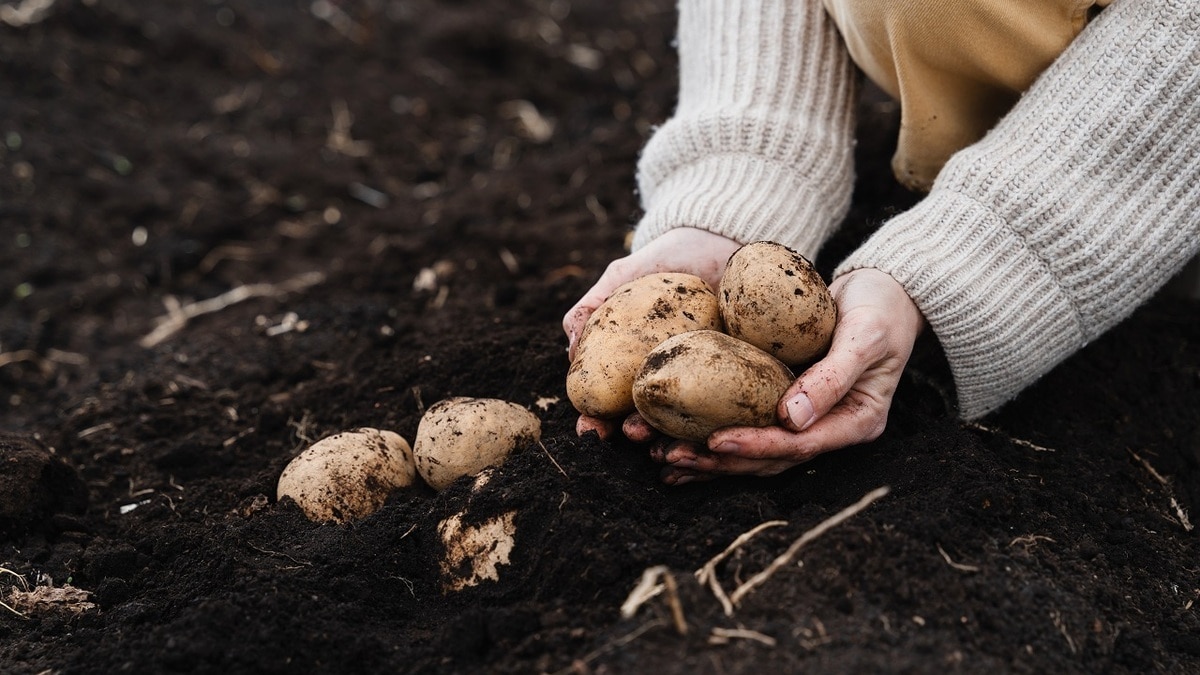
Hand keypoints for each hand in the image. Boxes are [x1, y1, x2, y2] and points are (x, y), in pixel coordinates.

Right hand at [564, 228, 741, 439]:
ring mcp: (711, 379)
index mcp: (639, 364)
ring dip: (674, 435)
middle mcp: (674, 377)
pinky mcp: (749, 373)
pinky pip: (735, 404)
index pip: (613, 402)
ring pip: (690, 418)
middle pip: (649, 417)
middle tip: (628, 435)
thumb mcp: (624, 278)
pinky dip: (723, 420)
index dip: (598, 420)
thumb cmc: (670, 259)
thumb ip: (593, 307)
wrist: (724, 237)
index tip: (588, 430)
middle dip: (633, 434)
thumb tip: (571, 349)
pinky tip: (712, 430)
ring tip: (663, 436)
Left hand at [656, 267, 924, 483]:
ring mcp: (807, 421)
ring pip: (754, 450)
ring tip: (661, 457)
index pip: (799, 445)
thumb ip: (833, 376)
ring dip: (707, 457)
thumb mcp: (865, 336)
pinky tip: (674, 439)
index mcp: (855, 422)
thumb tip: (792, 419)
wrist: (886, 291)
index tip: (715, 442)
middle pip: (769, 458)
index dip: (756, 446)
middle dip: (719, 461)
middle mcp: (828, 429)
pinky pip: (747, 424)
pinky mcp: (785, 405)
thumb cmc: (881, 308)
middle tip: (669, 457)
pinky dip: (711, 434)